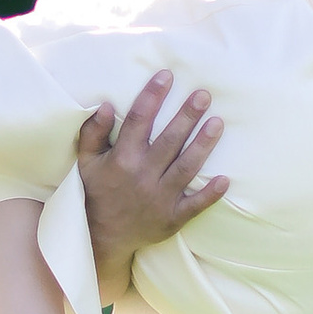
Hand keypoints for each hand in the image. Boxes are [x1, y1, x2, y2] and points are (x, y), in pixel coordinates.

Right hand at [77, 70, 229, 297]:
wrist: (103, 238)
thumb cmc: (97, 193)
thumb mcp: (86, 162)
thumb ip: (93, 133)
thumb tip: (104, 104)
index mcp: (121, 159)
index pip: (138, 121)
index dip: (152, 97)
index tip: (167, 76)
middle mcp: (142, 176)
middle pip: (169, 140)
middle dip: (187, 116)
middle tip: (204, 94)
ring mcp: (159, 198)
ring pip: (186, 167)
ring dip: (203, 145)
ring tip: (218, 122)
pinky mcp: (172, 218)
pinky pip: (195, 205)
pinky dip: (210, 194)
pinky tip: (225, 179)